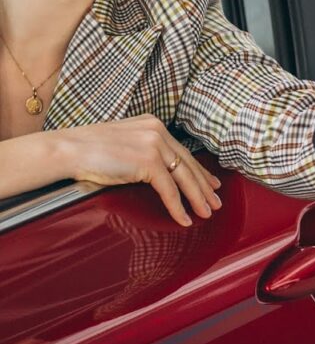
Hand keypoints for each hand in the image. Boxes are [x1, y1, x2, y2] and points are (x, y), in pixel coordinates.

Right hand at [59, 114, 221, 226]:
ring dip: (197, 198)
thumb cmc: (88, 150)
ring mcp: (154, 145)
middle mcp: (157, 131)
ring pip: (183, 177)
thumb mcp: (123, 143)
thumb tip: (155, 170)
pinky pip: (169, 189)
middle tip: (216, 201)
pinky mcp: (148, 161)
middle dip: (204, 185)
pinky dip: (178, 206)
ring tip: (207, 213)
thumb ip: (141, 150)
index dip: (198, 170)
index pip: (181, 151)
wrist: (69, 149)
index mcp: (152, 124)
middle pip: (188, 163)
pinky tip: (184, 219)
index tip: (210, 182)